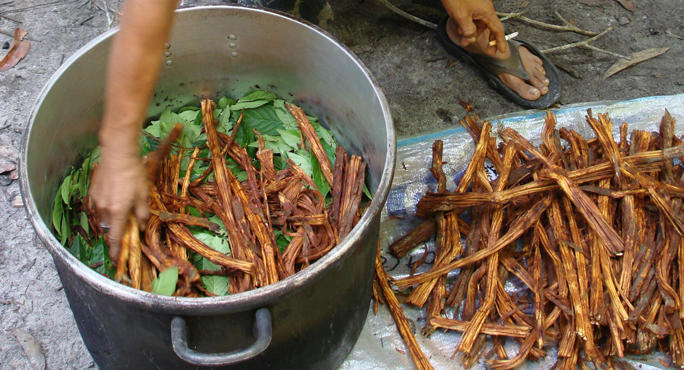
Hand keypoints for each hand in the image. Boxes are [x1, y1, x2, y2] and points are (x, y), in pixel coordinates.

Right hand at [90, 145, 148, 260]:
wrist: (117, 155)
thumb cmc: (133, 174)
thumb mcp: (143, 195)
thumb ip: (142, 213)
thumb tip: (142, 226)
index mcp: (117, 212)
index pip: (115, 238)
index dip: (116, 251)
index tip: (116, 260)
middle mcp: (104, 209)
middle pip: (109, 229)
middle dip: (116, 232)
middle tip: (126, 229)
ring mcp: (96, 201)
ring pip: (103, 218)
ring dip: (111, 219)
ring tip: (121, 210)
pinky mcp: (92, 193)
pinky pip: (98, 207)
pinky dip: (106, 209)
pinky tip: (114, 199)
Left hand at [441, 0, 505, 53]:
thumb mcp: (461, 17)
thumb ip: (468, 30)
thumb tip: (471, 39)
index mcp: (487, 12)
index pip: (498, 29)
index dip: (500, 41)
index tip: (501, 50)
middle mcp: (485, 9)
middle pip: (488, 27)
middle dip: (486, 38)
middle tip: (487, 49)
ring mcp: (479, 6)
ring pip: (479, 23)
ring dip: (472, 31)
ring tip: (463, 37)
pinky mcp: (472, 4)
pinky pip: (473, 17)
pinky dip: (468, 24)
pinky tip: (460, 26)